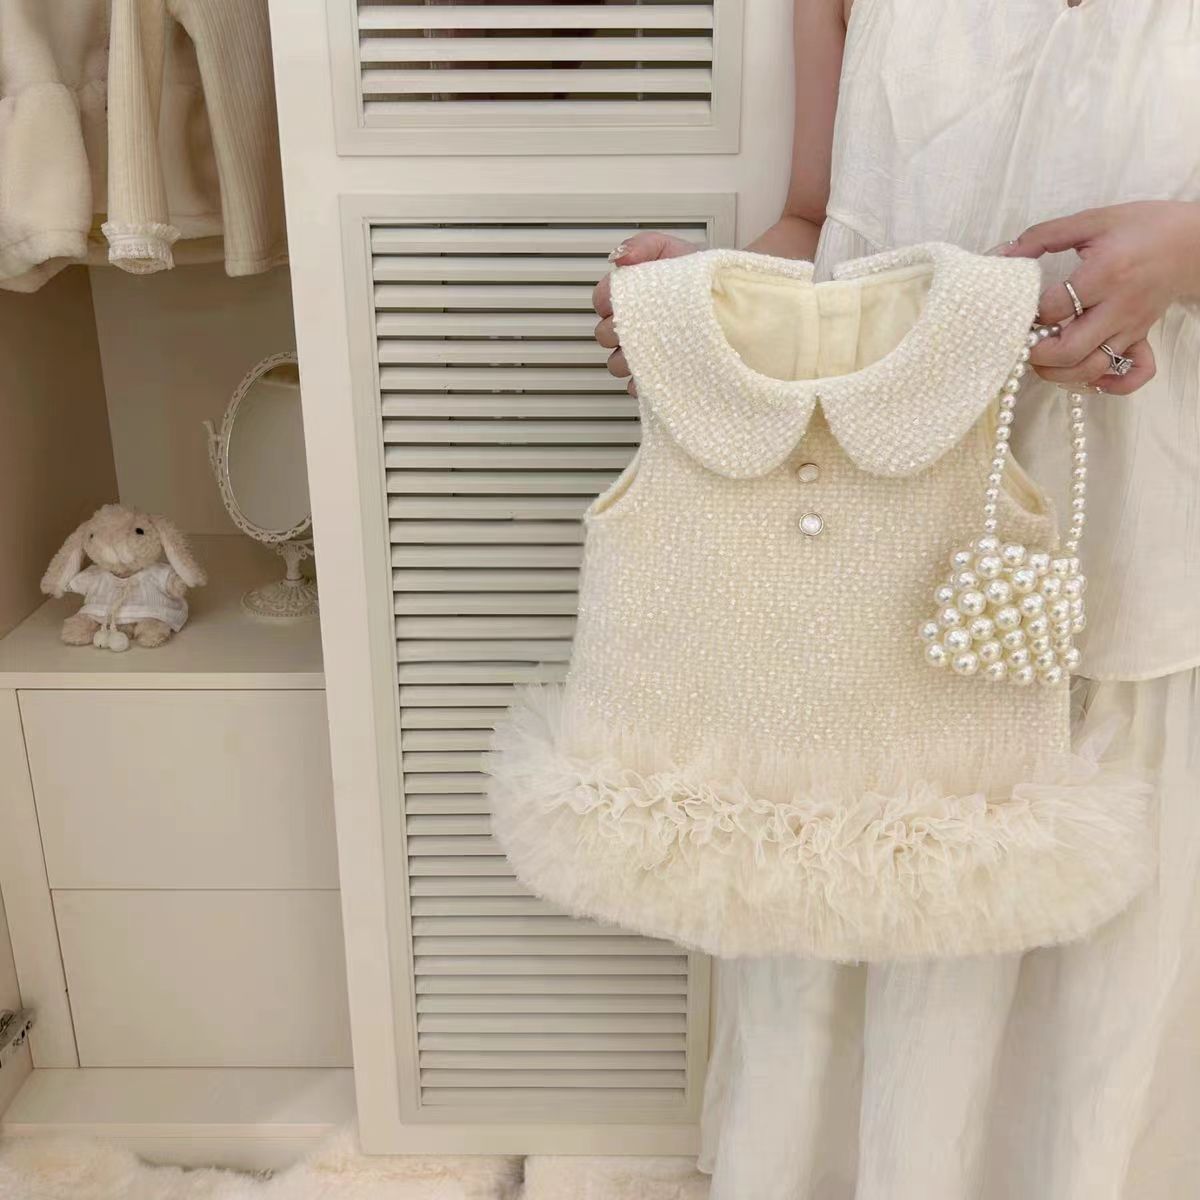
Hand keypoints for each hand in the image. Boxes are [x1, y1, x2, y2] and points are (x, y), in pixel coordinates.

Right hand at [593, 232, 698, 395]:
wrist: (732, 296)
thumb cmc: (700, 275)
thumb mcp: (672, 250)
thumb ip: (643, 246)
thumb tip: (619, 258)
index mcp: (628, 297)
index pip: (600, 300)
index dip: (608, 300)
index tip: (625, 297)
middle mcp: (632, 327)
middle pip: (603, 335)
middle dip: (618, 329)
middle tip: (643, 323)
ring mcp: (644, 353)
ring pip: (617, 364)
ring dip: (630, 357)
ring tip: (654, 347)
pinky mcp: (658, 376)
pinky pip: (638, 386)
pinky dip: (644, 382)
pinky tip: (662, 372)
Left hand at [1002, 201, 1199, 394]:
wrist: (1194, 240)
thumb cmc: (1141, 227)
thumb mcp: (1091, 221)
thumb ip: (1043, 236)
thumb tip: (1002, 254)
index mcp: (1104, 274)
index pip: (1053, 308)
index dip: (1028, 314)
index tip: (1019, 309)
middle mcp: (1118, 307)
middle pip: (1070, 351)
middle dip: (1036, 354)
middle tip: (1025, 342)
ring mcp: (1131, 327)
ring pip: (1092, 369)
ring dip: (1059, 374)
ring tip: (1043, 358)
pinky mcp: (1141, 338)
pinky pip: (1133, 375)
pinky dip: (1108, 385)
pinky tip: (1086, 376)